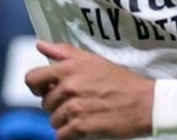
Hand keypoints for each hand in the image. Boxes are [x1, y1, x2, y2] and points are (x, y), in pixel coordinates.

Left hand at [25, 41, 153, 139]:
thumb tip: (40, 45)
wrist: (144, 102)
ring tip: (84, 114)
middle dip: (58, 105)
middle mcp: (68, 86)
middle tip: (77, 102)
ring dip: (65, 121)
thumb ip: (63, 52)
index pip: (32, 79)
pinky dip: (70, 134)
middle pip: (45, 103)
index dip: (37, 87)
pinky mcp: (81, 127)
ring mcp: (74, 107)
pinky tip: (84, 126)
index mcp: (68, 68)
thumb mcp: (92, 60)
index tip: (48, 90)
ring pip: (53, 120)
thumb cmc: (119, 80)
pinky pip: (61, 135)